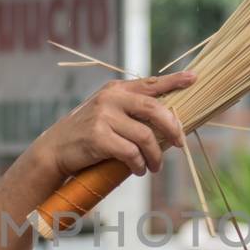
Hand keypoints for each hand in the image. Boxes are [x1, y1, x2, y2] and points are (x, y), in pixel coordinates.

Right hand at [33, 72, 195, 179]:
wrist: (55, 149)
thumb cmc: (87, 135)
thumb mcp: (107, 114)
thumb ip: (130, 111)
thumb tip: (168, 123)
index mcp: (116, 89)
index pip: (150, 83)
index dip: (174, 81)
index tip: (194, 78)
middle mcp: (111, 98)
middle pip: (154, 109)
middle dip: (172, 128)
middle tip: (180, 144)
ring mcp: (103, 116)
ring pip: (145, 136)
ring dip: (154, 156)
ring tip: (154, 167)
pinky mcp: (98, 136)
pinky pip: (130, 152)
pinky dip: (138, 165)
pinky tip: (138, 171)